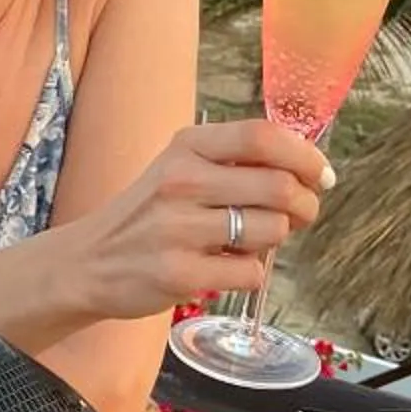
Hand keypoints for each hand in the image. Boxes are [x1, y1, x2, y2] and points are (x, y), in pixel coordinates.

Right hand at [69, 119, 332, 319]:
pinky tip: (227, 268)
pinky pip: (251, 273)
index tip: (321, 175)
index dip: (305, 156)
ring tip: (251, 241)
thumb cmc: (149, 214)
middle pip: (280, 187)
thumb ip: (236, 162)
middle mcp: (182, 181)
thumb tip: (308, 169)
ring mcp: (179, 229)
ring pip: (271, 231)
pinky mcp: (179, 273)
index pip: (262, 136)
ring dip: (276, 240)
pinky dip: (251, 274)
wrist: (89, 262)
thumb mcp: (181, 168)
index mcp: (187, 147)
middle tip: (301, 215)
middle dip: (306, 205)